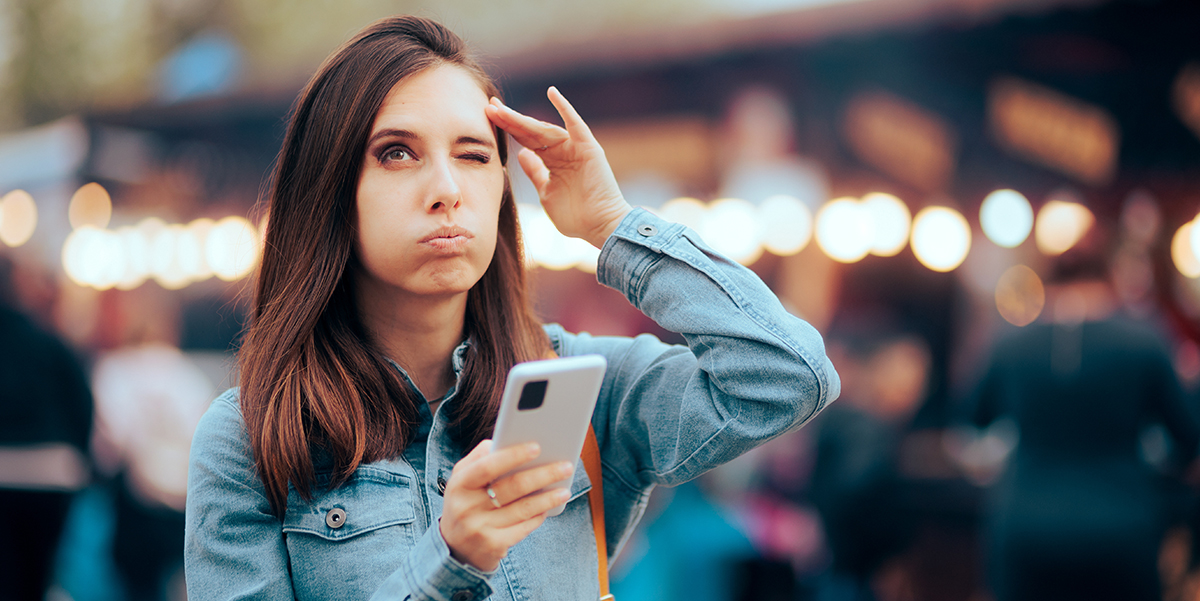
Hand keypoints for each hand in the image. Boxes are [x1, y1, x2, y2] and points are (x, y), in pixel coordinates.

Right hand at [439, 439, 574, 571]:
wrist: (454, 548)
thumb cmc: (465, 503)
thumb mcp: (462, 479)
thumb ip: (480, 458)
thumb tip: (505, 441)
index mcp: (459, 484)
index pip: (488, 466)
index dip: (513, 456)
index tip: (537, 447)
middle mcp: (467, 507)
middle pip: (512, 487)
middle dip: (543, 475)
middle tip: (566, 467)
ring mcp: (480, 528)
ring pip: (523, 509)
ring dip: (548, 498)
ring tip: (565, 490)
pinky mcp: (493, 546)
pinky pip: (523, 528)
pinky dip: (538, 517)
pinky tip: (549, 508)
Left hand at [486, 88, 631, 248]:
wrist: (601, 227)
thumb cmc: (576, 216)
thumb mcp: (546, 192)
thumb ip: (535, 172)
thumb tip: (521, 154)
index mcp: (552, 161)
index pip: (526, 140)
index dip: (508, 128)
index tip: (488, 117)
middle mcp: (562, 150)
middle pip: (531, 131)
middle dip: (510, 119)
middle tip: (490, 107)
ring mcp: (575, 147)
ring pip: (545, 128)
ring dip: (523, 118)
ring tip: (502, 110)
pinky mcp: (588, 147)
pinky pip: (575, 124)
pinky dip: (565, 108)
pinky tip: (552, 92)